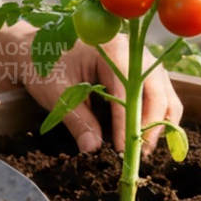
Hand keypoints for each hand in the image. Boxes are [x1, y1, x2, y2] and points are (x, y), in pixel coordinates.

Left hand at [13, 28, 182, 154]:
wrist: (35, 46)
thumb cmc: (45, 64)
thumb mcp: (56, 93)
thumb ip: (77, 119)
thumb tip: (93, 148)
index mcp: (113, 50)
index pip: (128, 91)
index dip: (127, 123)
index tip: (123, 149)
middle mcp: (133, 51)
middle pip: (157, 91)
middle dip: (150, 125)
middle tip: (138, 154)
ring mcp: (140, 61)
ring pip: (165, 94)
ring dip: (159, 123)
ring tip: (142, 149)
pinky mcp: (139, 72)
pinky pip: (159, 94)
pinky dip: (157, 116)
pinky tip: (144, 136)